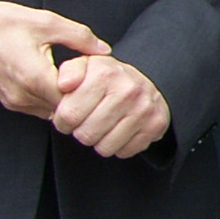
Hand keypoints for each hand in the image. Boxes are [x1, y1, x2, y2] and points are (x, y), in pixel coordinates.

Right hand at [0, 0, 106, 117]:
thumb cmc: (0, 22)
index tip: (99, 77)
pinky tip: (57, 82)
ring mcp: (15, 102)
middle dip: (82, 98)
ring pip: (53, 113)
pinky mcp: (9, 102)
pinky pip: (38, 109)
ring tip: (75, 80)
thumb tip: (104, 50)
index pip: (76, 102)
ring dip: (66, 101)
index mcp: (35, 78)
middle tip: (92, 80)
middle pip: (66, 112)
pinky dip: (51, 100)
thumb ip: (80, 37)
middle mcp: (24, 97)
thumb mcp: (46, 22)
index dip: (91, 91)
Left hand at [52, 55, 170, 157]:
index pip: (69, 116)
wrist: (140, 83)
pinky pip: (124, 152)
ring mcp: (144, 108)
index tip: (68, 116)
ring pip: (105, 147)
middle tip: (86, 122)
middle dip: (81, 132)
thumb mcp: (83, 66)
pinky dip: (118, 146)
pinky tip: (118, 130)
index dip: (62, 121)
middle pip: (86, 135)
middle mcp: (128, 90)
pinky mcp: (156, 124)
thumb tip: (64, 84)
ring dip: (99, 141)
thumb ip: (68, 72)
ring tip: (102, 126)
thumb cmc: (105, 79)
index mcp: (106, 74)